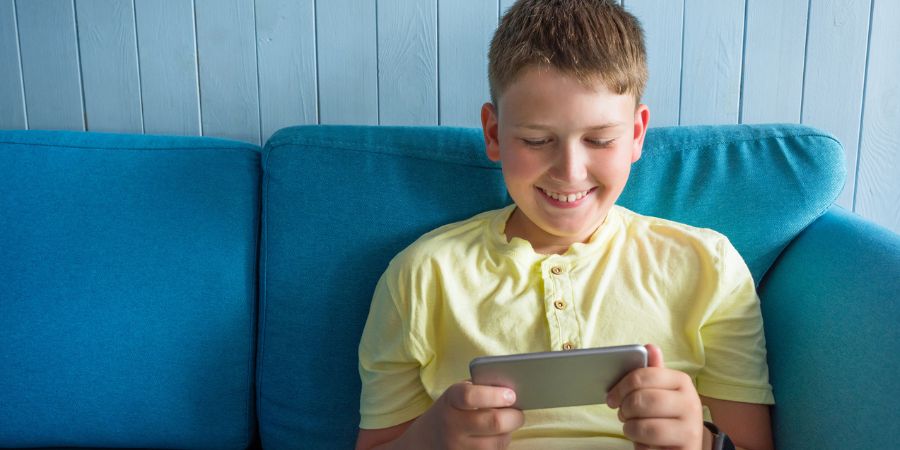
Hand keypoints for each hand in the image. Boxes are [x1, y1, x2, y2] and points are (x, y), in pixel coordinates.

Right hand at [404, 381, 524, 449]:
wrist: (426, 440)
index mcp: (451, 401)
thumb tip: (512, 391)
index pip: (471, 396)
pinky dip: (500, 444)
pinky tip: (494, 437)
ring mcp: (459, 447)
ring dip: (508, 432)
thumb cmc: (451, 410)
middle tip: (517, 412)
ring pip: (499, 442)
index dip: (495, 395)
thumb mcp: (458, 393)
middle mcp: (453, 426)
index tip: (511, 394)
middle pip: (494, 422)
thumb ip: (481, 388)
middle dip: (514, 416)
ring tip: (505, 424)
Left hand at [606, 344, 704, 449]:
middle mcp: (691, 402)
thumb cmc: (664, 416)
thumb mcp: (658, 393)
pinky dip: (639, 442)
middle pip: (642, 400)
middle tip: (622, 414)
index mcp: (681, 381)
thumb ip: (651, 373)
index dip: (621, 386)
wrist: (681, 446)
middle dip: (625, 409)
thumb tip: (649, 347)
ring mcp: (691, 426)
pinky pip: (650, 443)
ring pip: (644, 424)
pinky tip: (644, 441)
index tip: (611, 397)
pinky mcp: (687, 446)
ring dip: (630, 428)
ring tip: (633, 427)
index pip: (644, 376)